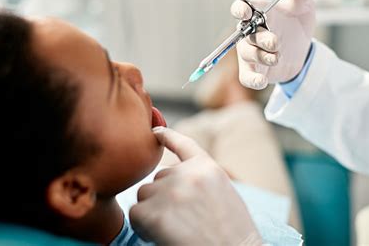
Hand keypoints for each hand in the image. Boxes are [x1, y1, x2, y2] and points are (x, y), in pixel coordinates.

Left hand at [129, 127, 261, 245]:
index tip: (155, 132)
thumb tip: (174, 177)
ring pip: (145, 194)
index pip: (183, 144)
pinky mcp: (155, 213)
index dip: (166, 136)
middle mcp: (188, 174)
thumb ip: (201, 179)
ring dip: (152, 210)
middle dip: (163, 197)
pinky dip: (143, 226)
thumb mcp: (225, 194)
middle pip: (158, 178)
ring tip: (175, 229)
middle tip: (182, 221)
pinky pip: (136, 213)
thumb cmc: (232, 234)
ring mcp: (170, 191)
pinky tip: (161, 236)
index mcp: (208, 168)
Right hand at [231, 0, 315, 88]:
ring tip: (278, 56)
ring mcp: (250, 52)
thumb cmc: (296, 24)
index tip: (246, 11)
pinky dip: (253, 80)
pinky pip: (246, 77)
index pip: (240, 8)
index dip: (240, 9)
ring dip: (264, 56)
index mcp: (257, 14)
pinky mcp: (254, 71)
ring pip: (248, 54)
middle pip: (245, 34)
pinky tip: (262, 81)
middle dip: (261, 38)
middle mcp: (249, 33)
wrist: (303, 51)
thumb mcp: (303, 4)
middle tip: (276, 42)